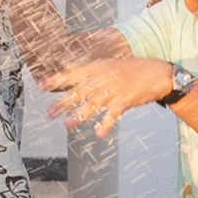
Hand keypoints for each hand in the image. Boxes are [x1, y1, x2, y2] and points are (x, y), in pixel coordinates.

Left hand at [45, 49, 176, 125]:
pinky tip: (99, 133)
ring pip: (91, 105)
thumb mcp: (107, 63)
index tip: (40, 86)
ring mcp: (112, 92)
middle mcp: (101, 80)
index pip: (70, 75)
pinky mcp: (124, 102)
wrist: (156, 73)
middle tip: (49, 112)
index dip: (54, 80)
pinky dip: (106, 125)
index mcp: (95, 69)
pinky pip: (112, 116)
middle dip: (62, 103)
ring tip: (68, 124)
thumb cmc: (131, 68)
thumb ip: (85, 66)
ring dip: (79, 116)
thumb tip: (68, 65)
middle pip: (77, 92)